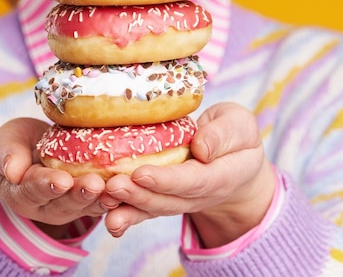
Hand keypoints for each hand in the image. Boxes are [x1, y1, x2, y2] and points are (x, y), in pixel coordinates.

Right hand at [0, 118, 110, 238]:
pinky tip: (129, 189)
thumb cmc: (18, 144)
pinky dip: (116, 198)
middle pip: (63, 203)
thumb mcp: (5, 142)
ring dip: (101, 198)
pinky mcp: (90, 201)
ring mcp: (70, 207)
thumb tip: (12, 171)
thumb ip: (5, 155)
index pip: (32, 190)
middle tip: (94, 185)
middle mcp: (46, 206)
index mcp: (21, 193)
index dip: (47, 185)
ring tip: (113, 189)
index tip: (61, 180)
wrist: (37, 148)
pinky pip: (103, 201)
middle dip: (80, 194)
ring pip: (86, 205)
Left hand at [104, 102, 275, 247]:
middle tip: (112, 186)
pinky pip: (145, 210)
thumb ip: (224, 134)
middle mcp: (201, 196)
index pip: (194, 181)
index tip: (142, 173)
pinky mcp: (166, 201)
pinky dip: (126, 215)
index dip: (167, 180)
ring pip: (154, 208)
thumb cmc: (235, 136)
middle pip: (169, 200)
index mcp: (222, 176)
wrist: (237, 163)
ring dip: (128, 207)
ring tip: (104, 199)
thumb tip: (201, 148)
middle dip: (139, 195)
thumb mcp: (238, 125)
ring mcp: (182, 202)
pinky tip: (107, 218)